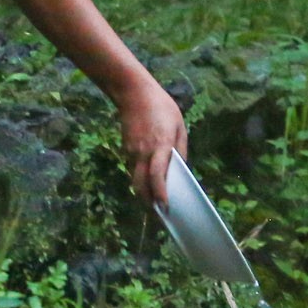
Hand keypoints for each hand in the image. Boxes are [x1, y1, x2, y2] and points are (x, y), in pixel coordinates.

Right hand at [118, 79, 186, 209]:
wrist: (134, 94)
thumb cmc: (162, 107)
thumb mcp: (179, 125)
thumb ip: (180, 149)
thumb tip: (181, 168)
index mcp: (160, 145)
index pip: (157, 176)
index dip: (160, 193)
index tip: (165, 207)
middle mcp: (143, 152)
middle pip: (141, 185)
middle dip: (148, 202)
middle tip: (158, 213)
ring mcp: (132, 151)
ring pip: (135, 179)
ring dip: (143, 192)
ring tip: (154, 202)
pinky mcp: (126, 149)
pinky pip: (133, 169)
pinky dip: (140, 179)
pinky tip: (148, 182)